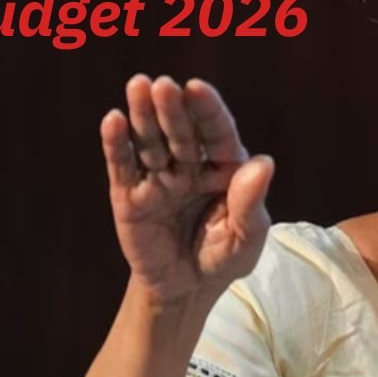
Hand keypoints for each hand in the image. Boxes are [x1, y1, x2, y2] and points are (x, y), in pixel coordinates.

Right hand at [100, 75, 273, 302]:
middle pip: (181, 132)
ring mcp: (158, 178)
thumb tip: (264, 162)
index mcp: (224, 168)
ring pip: (150, 142)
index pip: (218, 134)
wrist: (185, 291)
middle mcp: (190, 165)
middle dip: (173, 109)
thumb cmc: (223, 258)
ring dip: (144, 115)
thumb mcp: (246, 239)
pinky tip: (113, 120)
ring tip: (138, 86)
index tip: (197, 88)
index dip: (208, 111)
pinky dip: (116, 144)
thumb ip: (252, 203)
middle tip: (163, 85)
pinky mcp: (129, 195)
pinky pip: (123, 166)